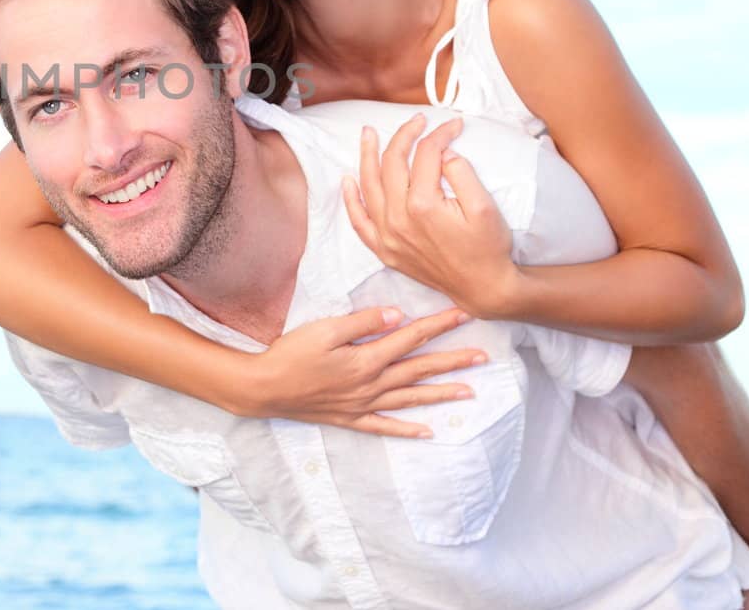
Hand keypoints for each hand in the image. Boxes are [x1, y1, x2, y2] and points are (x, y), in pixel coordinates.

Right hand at [241, 305, 488, 436]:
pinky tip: (427, 432)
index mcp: (367, 359)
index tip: (463, 315)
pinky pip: (385, 426)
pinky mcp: (351, 418)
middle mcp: (371, 384)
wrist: (265, 388)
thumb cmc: (291, 353)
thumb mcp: (325, 329)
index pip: (410, 338)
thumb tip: (398, 316)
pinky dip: (407, 430)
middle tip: (483, 358)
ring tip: (469, 393)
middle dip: (452, 362)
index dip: (438, 326)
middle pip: (419, 370)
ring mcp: (363, 404)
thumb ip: (362, 322)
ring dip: (441, 395)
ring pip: (410, 399)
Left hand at [342, 115, 519, 318]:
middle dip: (404, 136)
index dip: (439, 135)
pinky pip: (359, 221)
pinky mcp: (384, 250)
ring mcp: (387, 235)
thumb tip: (441, 152)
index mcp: (423, 204)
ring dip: (367, 156)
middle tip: (416, 120)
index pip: (425, 155)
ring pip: (369, 186)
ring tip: (368, 133)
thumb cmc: (488, 248)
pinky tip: (347, 179)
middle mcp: (397, 218)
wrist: (484, 289)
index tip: (453, 125)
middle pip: (392, 164)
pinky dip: (350, 199)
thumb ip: (461, 172)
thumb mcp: (484, 206)